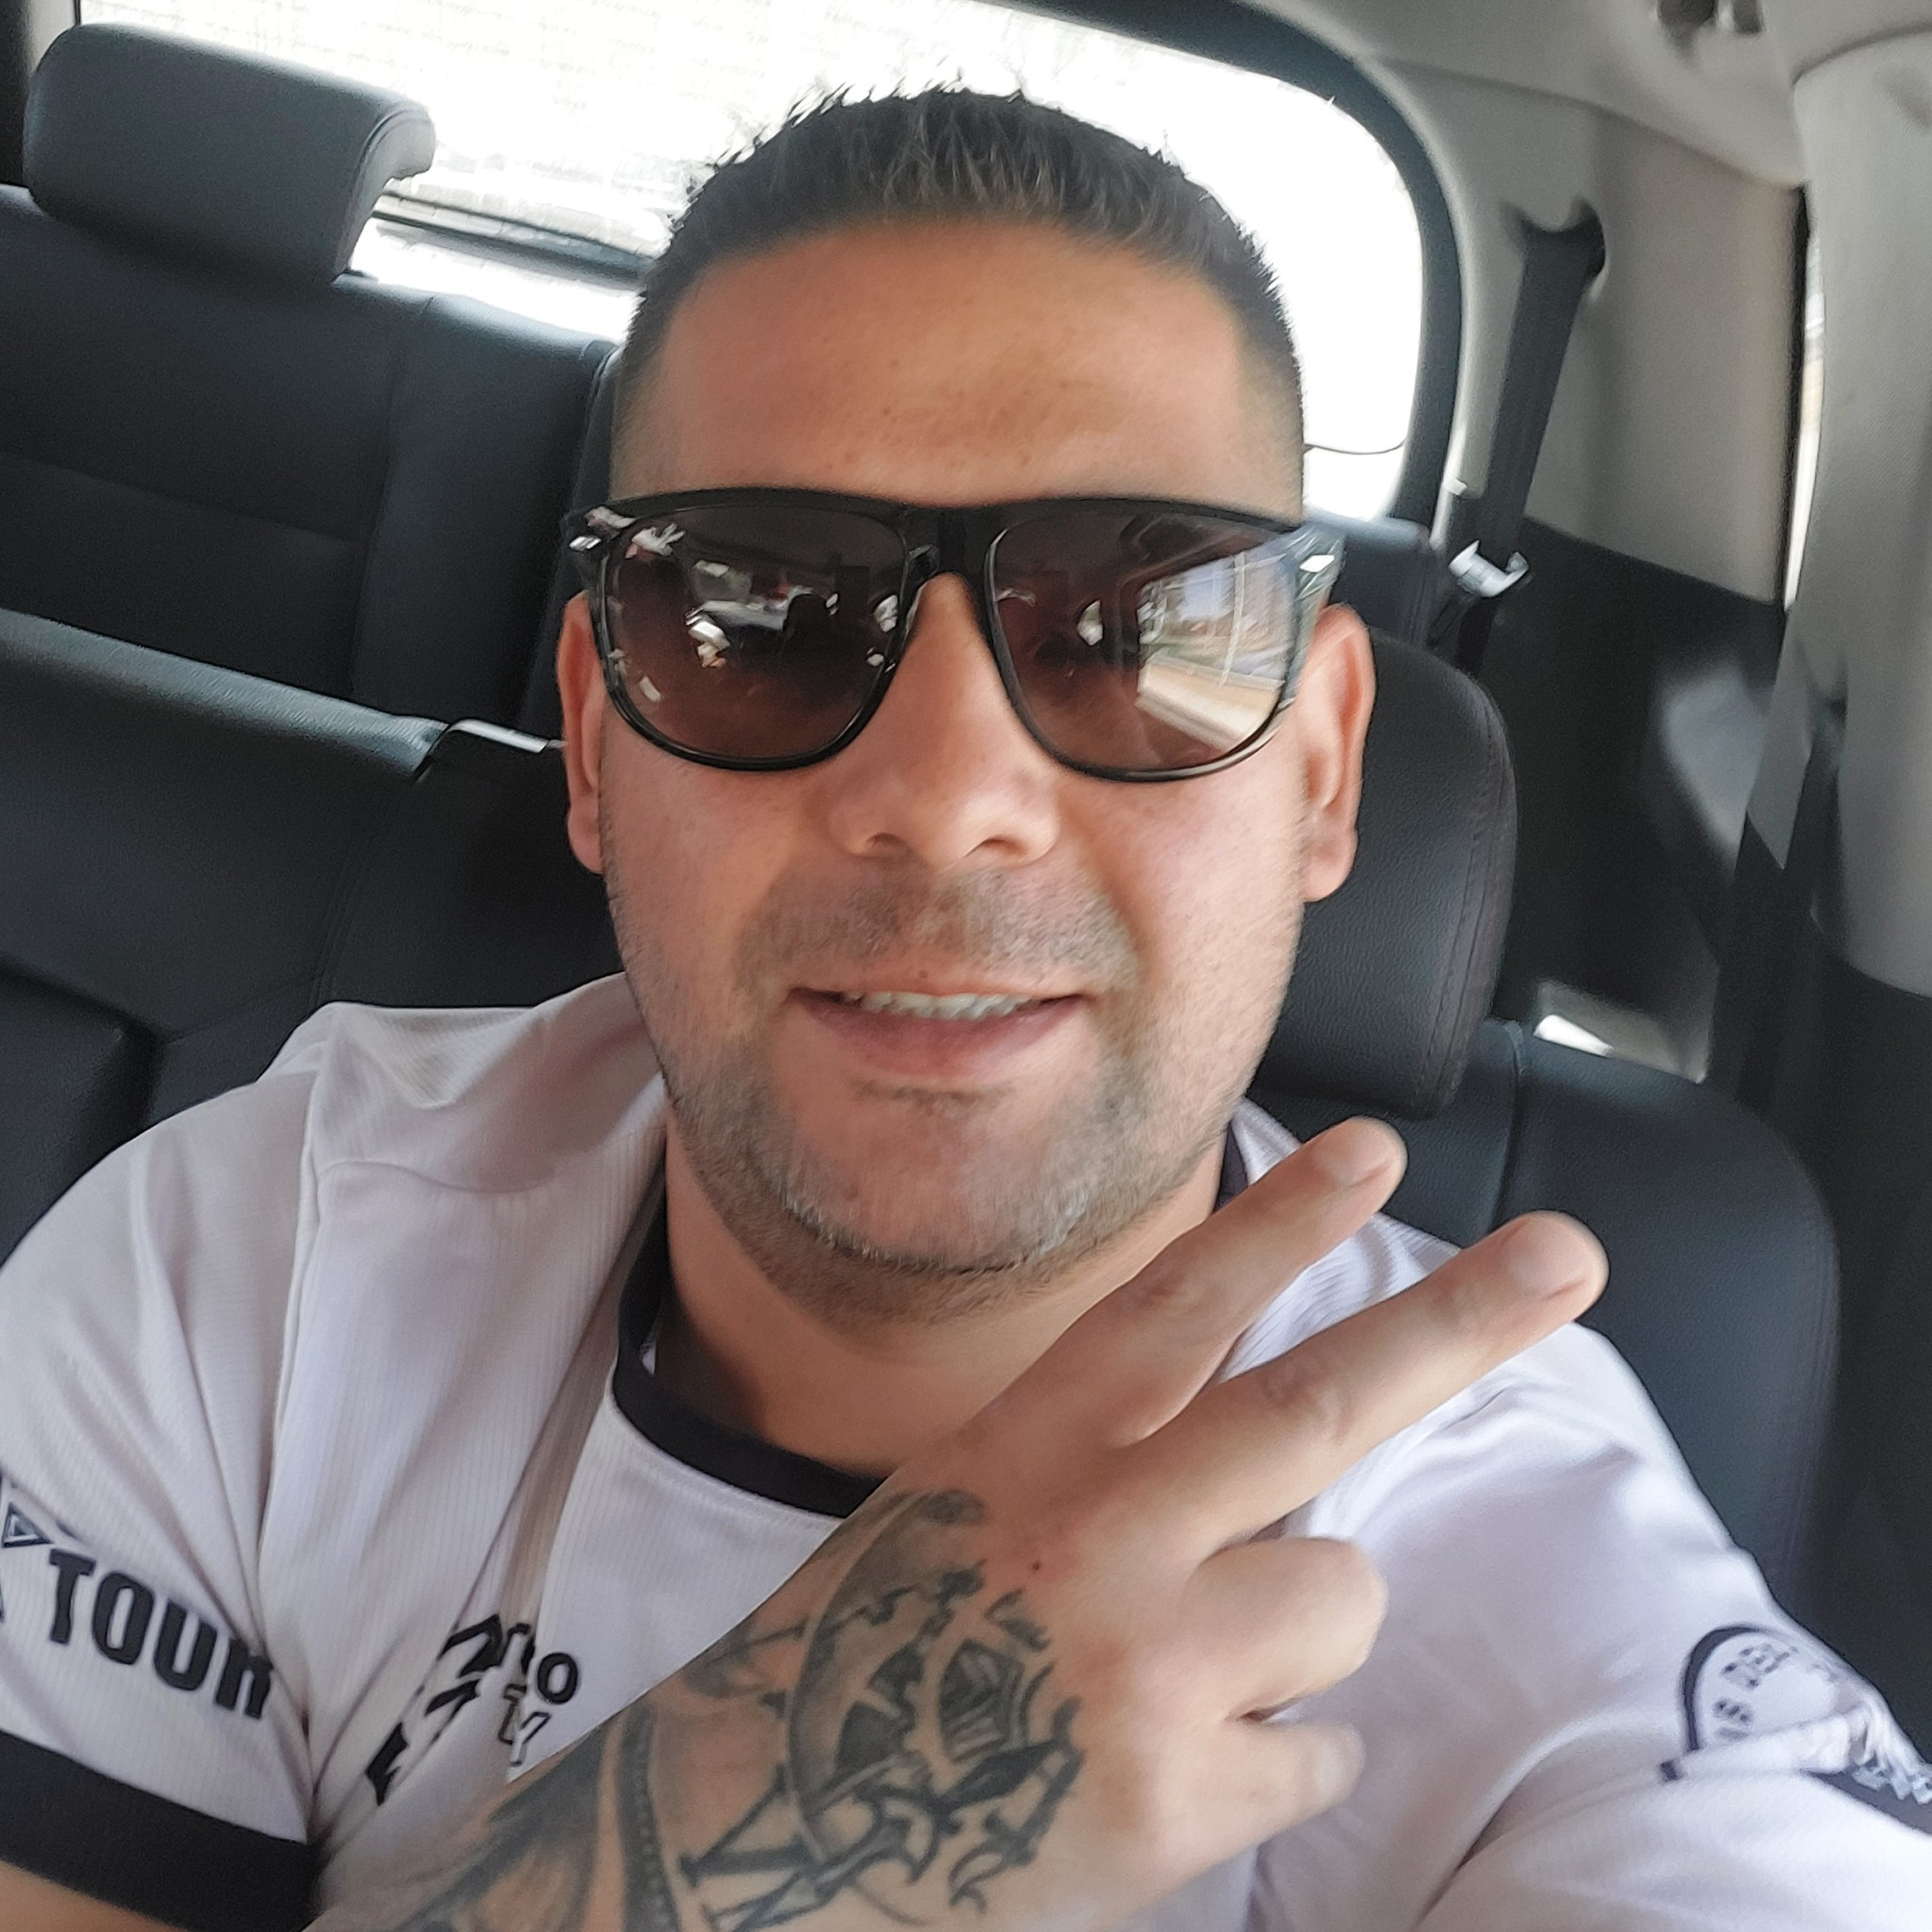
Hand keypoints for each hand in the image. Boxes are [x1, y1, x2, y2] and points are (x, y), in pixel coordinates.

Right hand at [322, 1119, 1604, 1931]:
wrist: (770, 1828)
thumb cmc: (883, 1650)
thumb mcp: (967, 1503)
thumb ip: (1110, 1462)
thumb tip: (1289, 1458)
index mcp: (1032, 1445)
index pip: (1175, 1304)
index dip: (1279, 1221)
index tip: (1372, 1147)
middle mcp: (1095, 1530)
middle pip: (1314, 1403)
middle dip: (1455, 1321)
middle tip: (1570, 1255)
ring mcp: (1143, 1664)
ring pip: (1339, 1591)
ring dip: (1296, 1624)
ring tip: (1179, 1671)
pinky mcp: (1180, 1799)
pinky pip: (1319, 1750)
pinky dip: (1270, 1757)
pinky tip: (1159, 1771)